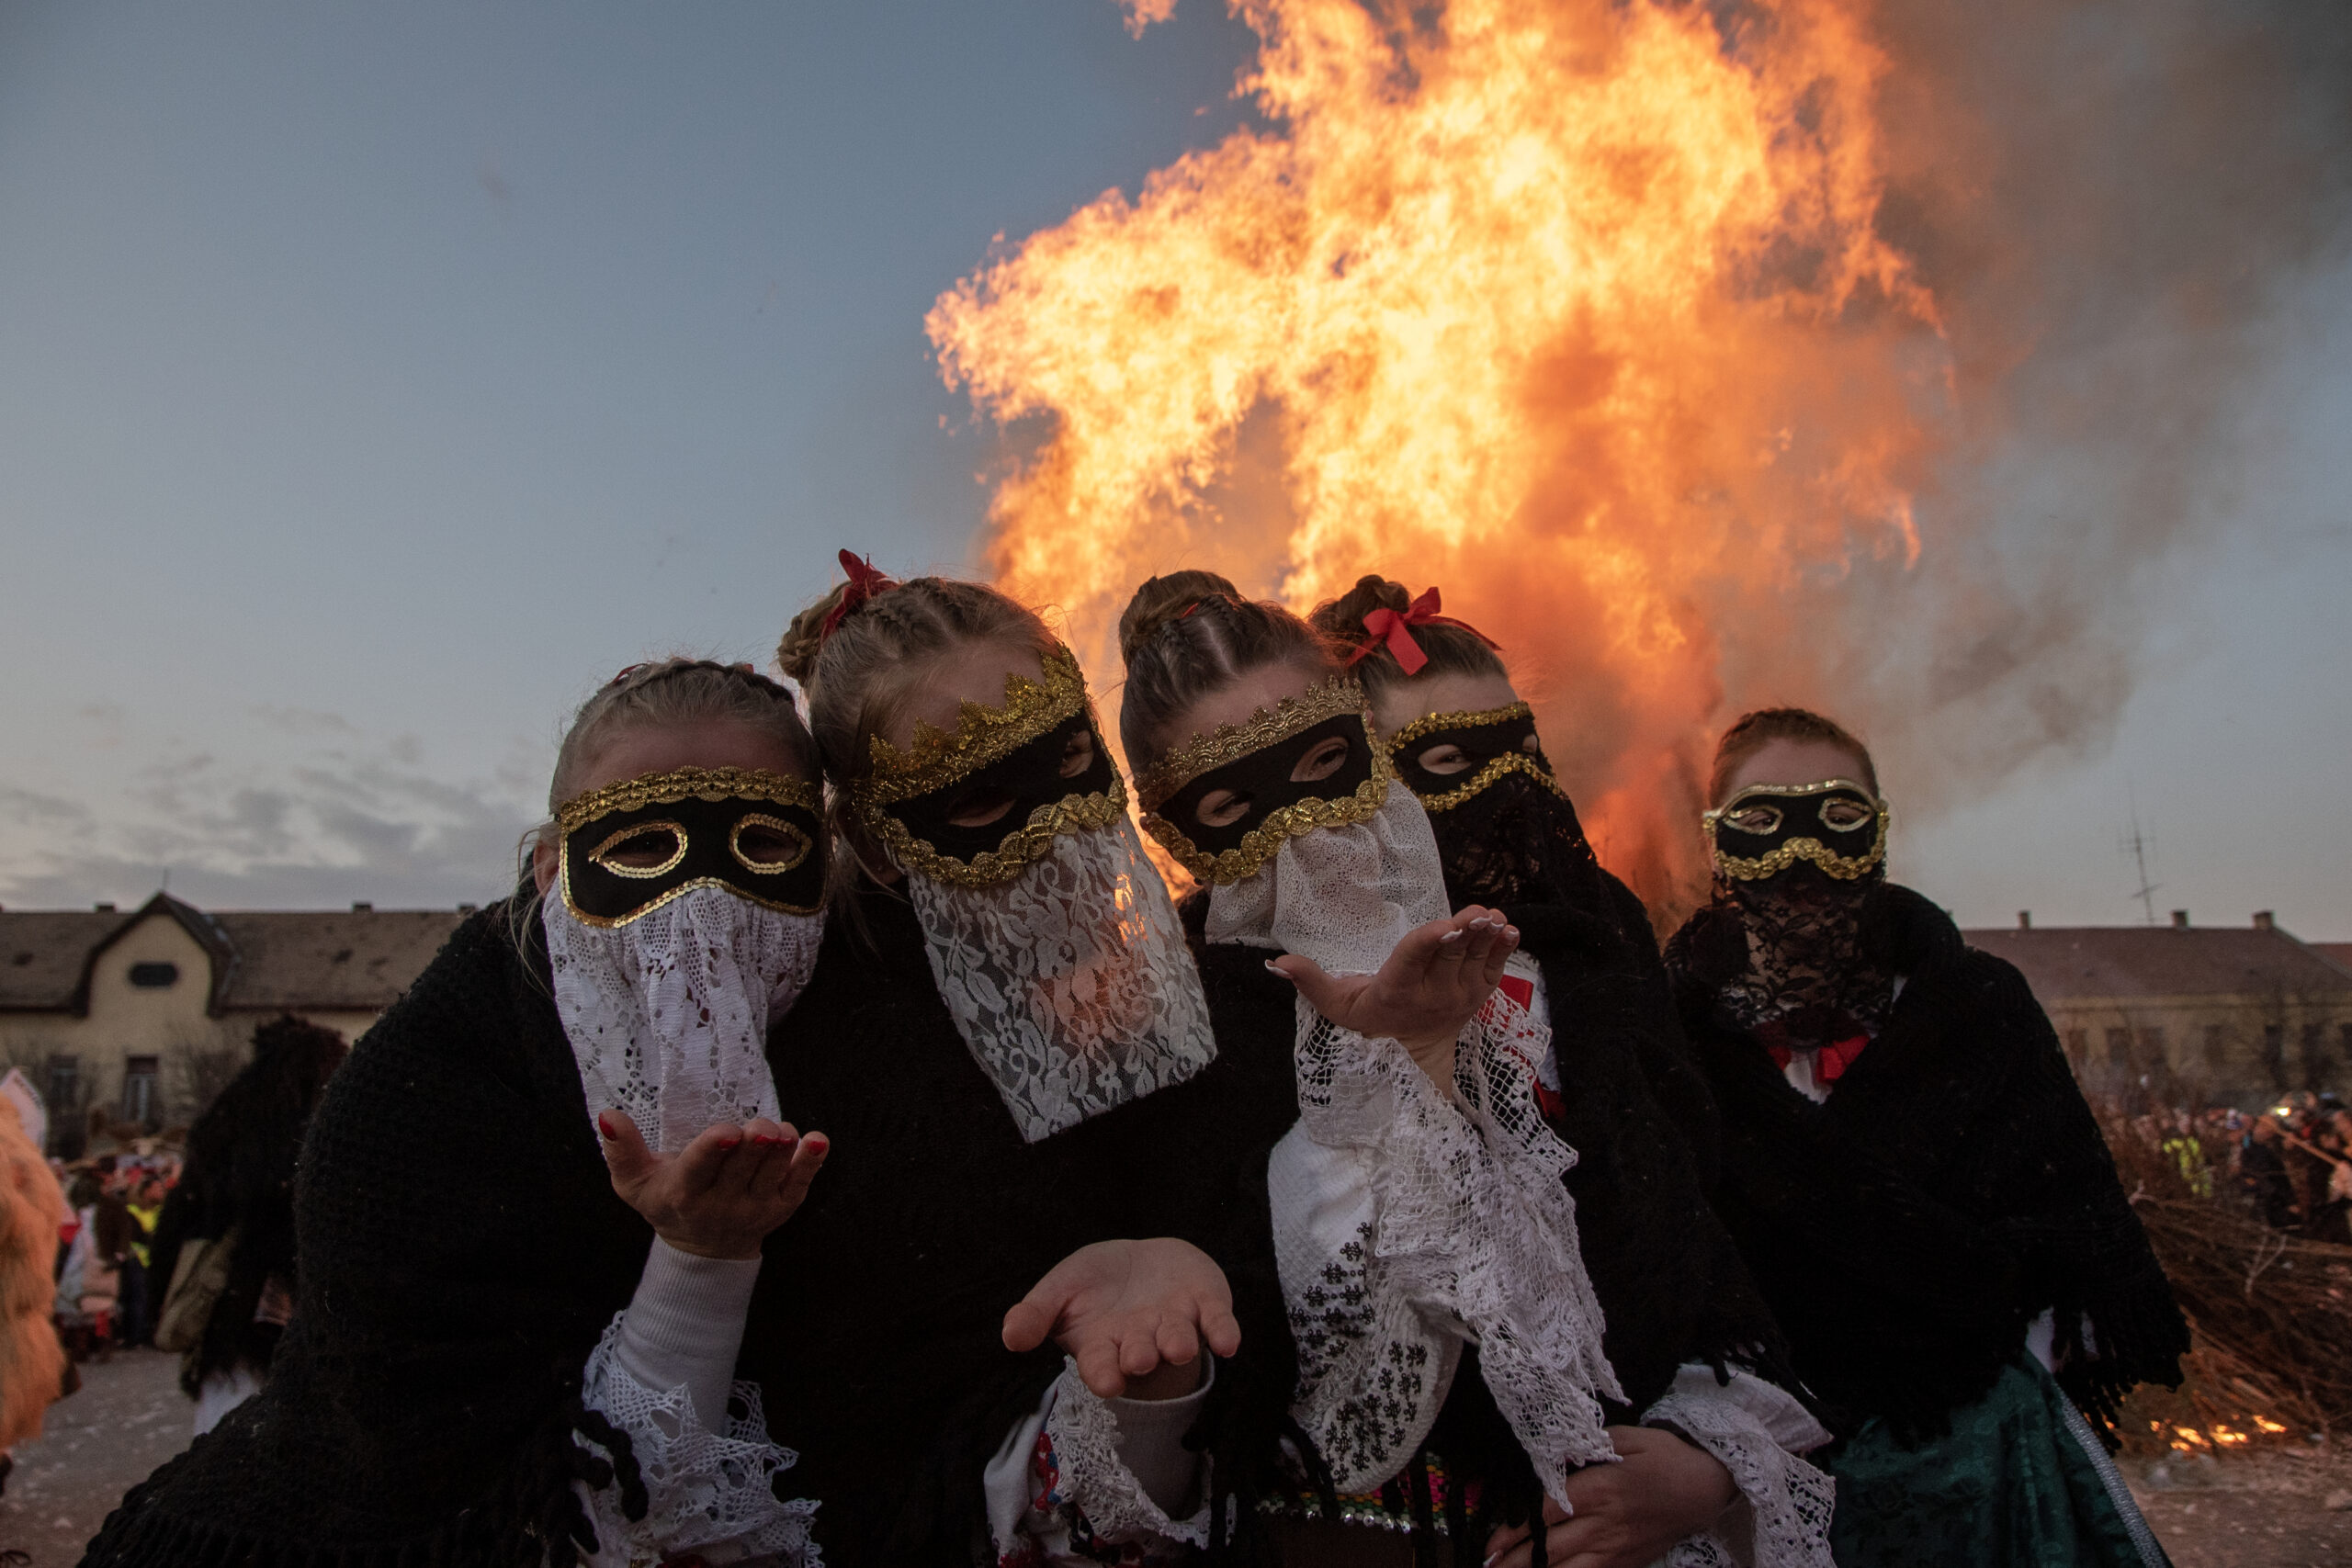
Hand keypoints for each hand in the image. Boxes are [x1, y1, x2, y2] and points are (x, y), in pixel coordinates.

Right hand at [597, 1110, 828, 1261]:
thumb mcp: (634, 1182)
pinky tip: (817, 1140)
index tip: (727, 1130)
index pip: (701, 1169)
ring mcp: (756, 1207)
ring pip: (774, 1172)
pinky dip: (811, 1161)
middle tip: (759, 1127)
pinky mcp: (782, 1207)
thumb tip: (608, 1114)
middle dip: (755, 1142)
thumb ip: (621, 1149)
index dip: (715, 1149)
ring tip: (780, 1130)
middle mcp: (722, 1203)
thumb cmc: (666, 1202)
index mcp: (684, 1193)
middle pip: (744, 1166)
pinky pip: (800, 1183)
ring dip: (782, 1146)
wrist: (704, 1248)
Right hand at [1003, 1238, 1240, 1399]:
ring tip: (1177, 1345)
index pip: (1101, 1365)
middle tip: (1140, 1356)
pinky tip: (1228, 1342)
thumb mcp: (1059, 1290)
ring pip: (1179, 1339)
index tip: (1108, 1383)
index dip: (1105, 1374)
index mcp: (1103, 1344)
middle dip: (1142, 1355)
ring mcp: (1176, 1324)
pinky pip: (1217, 1321)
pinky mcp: (1206, 1304)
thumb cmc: (1094, 1282)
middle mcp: (1142, 1341)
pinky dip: (1223, 1331)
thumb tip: (1010, 1338)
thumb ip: (1035, 1314)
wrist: (1141, 1260)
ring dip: (1179, 1343)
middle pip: (1141, 1353)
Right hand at [1268, 906, 1518, 1086]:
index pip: (1412, 961)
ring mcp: (1460, 996)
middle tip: (1477, 912)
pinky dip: (1502, 949)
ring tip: (1493, 916)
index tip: (1444, 927)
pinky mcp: (1480, 994)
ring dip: (1486, 937)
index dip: (1429, 943)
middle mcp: (1432, 996)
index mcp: (1396, 991)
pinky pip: (1494, 968)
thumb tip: (1277, 963)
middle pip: (1449, 958)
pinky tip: (1509, 929)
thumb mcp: (1337, 1005)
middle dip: (1464, 934)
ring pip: (1475, 960)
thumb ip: (1310, 981)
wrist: (1414, 1050)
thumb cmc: (1371, 1017)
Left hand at [1483, 1426, 1737, 1567]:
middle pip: (1553, 1547)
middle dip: (1516, 1559)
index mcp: (1602, 1489)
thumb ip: (1586, 1447)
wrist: (1707, 1489)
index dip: (1517, 1528)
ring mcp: (1617, 1548)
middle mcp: (1606, 1523)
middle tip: (1488, 1563)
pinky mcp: (1628, 1562)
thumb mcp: (1627, 1438)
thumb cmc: (1666, 1457)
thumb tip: (1552, 1456)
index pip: (1549, 1512)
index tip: (1493, 1538)